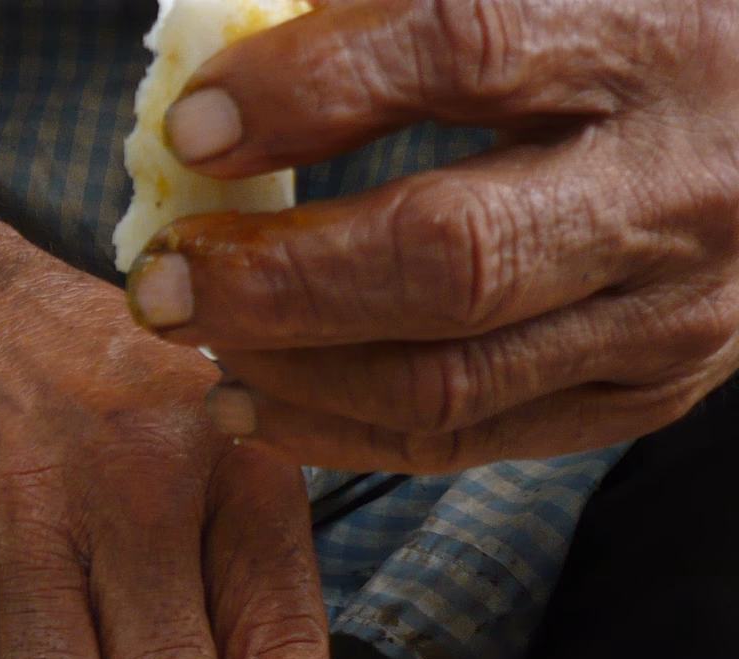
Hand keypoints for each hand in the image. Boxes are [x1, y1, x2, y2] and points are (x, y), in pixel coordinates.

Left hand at [125, 0, 738, 470]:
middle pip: (443, 258)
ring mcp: (668, 311)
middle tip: (161, 280)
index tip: (195, 123)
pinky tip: (255, 402)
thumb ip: (410, 6)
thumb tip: (234, 51)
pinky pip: (467, 440)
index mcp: (655, 35)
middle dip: (273, 281)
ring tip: (193, 337)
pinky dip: (339, 432)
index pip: (463, 48)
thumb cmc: (648, 36)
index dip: (311, 91)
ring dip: (288, 370)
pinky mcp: (644, 392)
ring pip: (442, 379)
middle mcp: (673, 186)